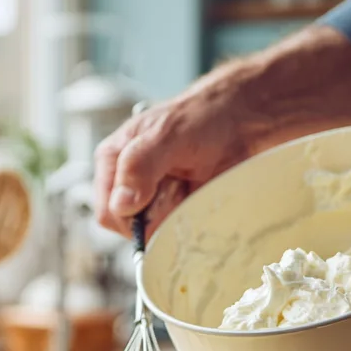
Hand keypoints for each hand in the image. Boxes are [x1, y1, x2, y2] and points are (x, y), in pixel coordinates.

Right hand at [92, 90, 242, 239]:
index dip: (132, 216)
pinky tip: (198, 195)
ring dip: (176, 216)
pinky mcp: (176, 210)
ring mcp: (153, 200)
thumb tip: (121, 203)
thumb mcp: (168, 133)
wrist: (242, 118)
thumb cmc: (203, 115)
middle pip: (132, 228)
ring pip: (155, 234)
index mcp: (113, 161)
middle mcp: (128, 183)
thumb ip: (139, 164)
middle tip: (179, 185)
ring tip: (190, 185)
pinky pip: (177, 234)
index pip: (108, 212)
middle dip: (158, 215)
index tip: (158, 198)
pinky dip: (190, 221)